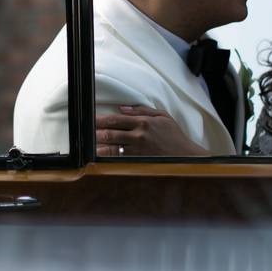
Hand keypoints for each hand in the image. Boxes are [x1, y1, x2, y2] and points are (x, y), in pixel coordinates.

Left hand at [95, 105, 209, 156]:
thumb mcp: (162, 116)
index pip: (116, 120)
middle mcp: (139, 136)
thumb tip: (122, 108)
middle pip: (111, 133)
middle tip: (85, 132)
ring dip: (98, 147)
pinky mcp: (139, 162)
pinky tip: (100, 158)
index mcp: (143, 122)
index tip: (91, 120)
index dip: (101, 120)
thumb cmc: (174, 136)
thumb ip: (141, 110)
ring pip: (112, 148)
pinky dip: (108, 158)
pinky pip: (120, 160)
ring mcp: (138, 150)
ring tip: (88, 146)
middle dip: (95, 133)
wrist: (186, 156)